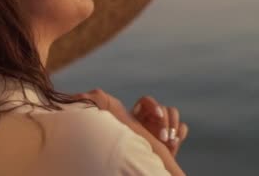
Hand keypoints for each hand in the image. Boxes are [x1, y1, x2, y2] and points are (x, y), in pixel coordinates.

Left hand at [71, 89, 185, 175]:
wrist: (131, 163)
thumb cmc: (114, 143)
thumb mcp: (108, 125)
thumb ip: (96, 107)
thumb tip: (78, 95)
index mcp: (136, 113)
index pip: (147, 102)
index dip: (152, 107)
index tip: (155, 117)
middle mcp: (149, 117)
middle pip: (165, 108)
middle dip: (166, 121)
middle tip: (163, 137)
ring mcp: (162, 126)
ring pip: (173, 115)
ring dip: (173, 126)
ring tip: (169, 142)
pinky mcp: (171, 136)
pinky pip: (181, 128)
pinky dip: (179, 134)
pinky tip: (173, 144)